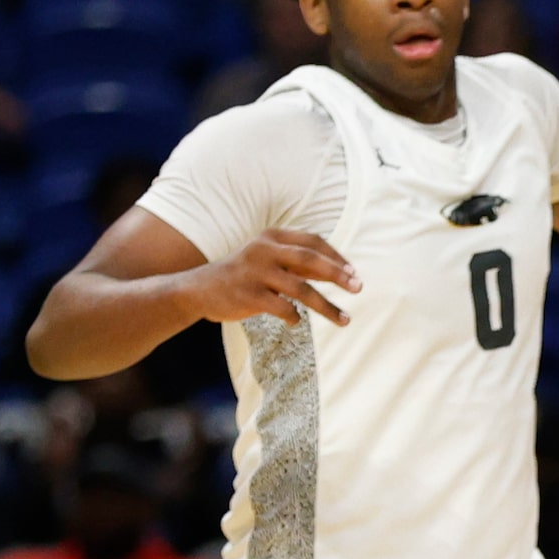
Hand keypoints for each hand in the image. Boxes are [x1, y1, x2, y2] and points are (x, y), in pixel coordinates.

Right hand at [188, 229, 361, 328]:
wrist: (200, 289)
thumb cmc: (245, 275)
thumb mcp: (270, 261)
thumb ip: (301, 264)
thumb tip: (339, 272)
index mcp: (272, 237)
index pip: (312, 241)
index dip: (336, 256)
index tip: (354, 273)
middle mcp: (264, 250)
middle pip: (310, 259)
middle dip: (338, 274)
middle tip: (359, 288)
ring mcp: (256, 272)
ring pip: (301, 289)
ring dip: (327, 306)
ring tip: (345, 320)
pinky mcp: (249, 295)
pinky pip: (283, 308)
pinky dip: (295, 317)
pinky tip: (295, 321)